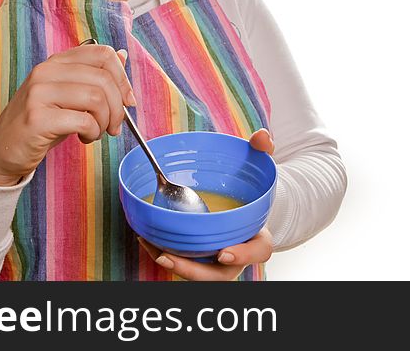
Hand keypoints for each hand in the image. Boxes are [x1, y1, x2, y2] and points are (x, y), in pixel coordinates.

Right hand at [0, 43, 136, 185]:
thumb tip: (122, 56)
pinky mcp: (37, 118)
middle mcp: (46, 72)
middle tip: (114, 126)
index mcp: (57, 62)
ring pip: (96, 98)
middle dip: (118, 108)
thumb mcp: (70, 94)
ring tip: (96, 132)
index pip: (102, 54)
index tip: (127, 101)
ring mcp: (39, 93)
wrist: (3, 150)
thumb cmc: (42, 122)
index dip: (122, 79)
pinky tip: (85, 138)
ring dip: (105, 122)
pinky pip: (83, 120)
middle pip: (103, 79)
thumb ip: (93, 75)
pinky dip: (93, 132)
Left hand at [138, 126, 275, 279]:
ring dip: (175, 265)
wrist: (243, 202)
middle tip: (169, 257)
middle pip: (221, 274)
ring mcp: (217, 261)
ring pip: (199, 274)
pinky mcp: (200, 258)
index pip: (258, 251)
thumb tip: (262, 136)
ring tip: (154, 251)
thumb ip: (262, 151)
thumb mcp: (259, 166)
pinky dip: (164, 255)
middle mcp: (237, 254)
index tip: (223, 253)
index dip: (243, 256)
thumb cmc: (250, 187)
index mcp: (257, 236)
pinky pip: (184, 263)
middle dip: (194, 271)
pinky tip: (147, 240)